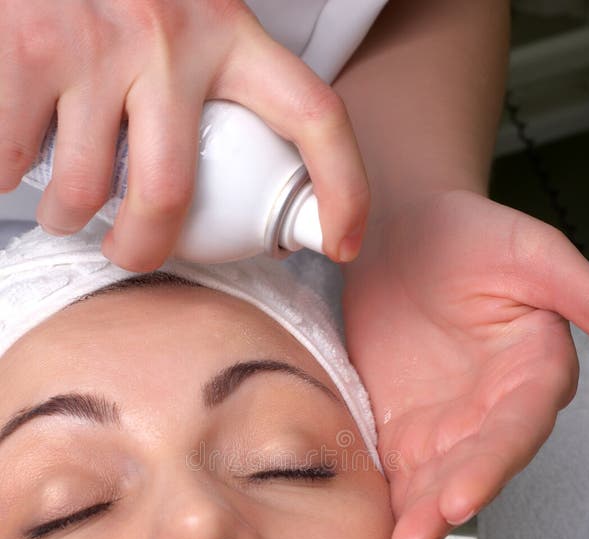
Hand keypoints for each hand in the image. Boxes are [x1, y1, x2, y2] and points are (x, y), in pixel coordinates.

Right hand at [1, 0, 368, 270]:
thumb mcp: (186, 19)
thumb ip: (215, 82)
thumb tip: (232, 187)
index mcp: (227, 29)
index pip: (314, 113)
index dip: (342, 188)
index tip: (342, 244)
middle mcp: (169, 35)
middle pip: (169, 194)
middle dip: (141, 250)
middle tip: (130, 252)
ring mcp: (97, 43)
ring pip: (84, 189)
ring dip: (67, 216)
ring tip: (64, 202)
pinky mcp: (29, 49)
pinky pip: (16, 161)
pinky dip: (10, 178)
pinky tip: (18, 161)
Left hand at [341, 189, 588, 538]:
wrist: (399, 234)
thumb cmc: (467, 235)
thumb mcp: (527, 251)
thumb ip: (578, 289)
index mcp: (530, 373)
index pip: (517, 428)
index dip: (491, 464)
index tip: (460, 497)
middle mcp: (493, 412)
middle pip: (474, 472)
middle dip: (443, 514)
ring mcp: (446, 429)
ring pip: (437, 491)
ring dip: (418, 535)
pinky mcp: (404, 435)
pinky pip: (398, 484)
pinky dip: (389, 519)